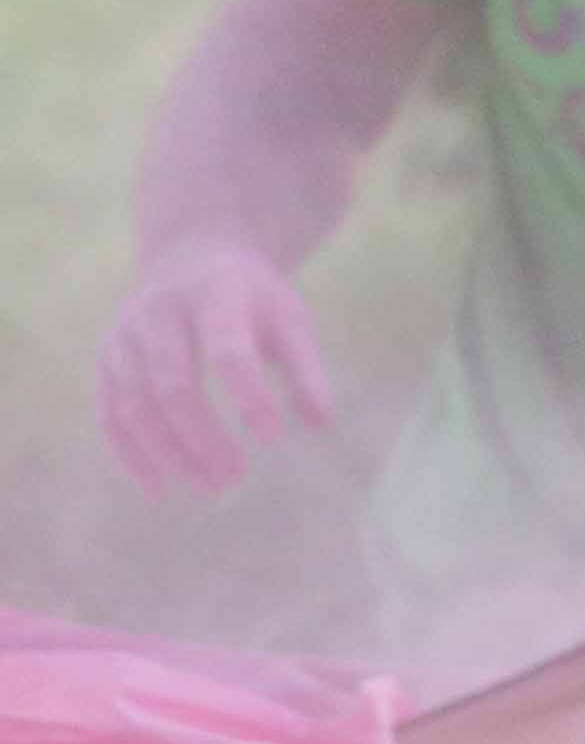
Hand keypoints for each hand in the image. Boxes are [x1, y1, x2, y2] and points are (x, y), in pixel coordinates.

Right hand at [99, 232, 337, 493]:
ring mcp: (124, 338)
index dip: (248, 396)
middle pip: (172, 386)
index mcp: (214, 294)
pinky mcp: (106, 362)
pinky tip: (161, 487)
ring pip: (135, 407)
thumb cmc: (251, 297)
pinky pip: (110, 416)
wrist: (191, 255)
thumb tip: (320, 422)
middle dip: (202, 438)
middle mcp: (159, 314)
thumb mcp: (288, 317)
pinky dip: (132, 455)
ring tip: (211, 486)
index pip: (227, 350)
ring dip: (169, 454)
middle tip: (235, 477)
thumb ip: (305, 368)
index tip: (273, 438)